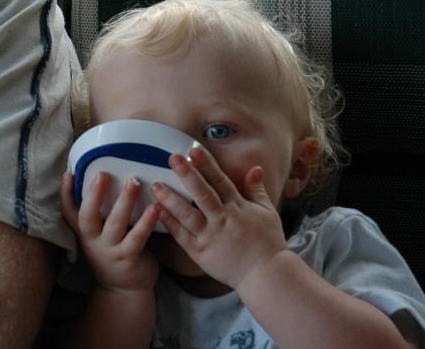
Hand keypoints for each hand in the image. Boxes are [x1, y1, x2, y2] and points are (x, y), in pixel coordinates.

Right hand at [61, 170, 161, 295]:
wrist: (125, 290)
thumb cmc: (113, 253)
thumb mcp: (98, 236)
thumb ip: (98, 214)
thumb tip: (102, 179)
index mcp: (85, 232)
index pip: (69, 211)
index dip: (66, 193)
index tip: (68, 173)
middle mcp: (93, 241)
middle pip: (88, 216)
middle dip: (94, 194)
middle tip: (103, 173)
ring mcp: (111, 251)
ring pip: (115, 224)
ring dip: (124, 201)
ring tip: (134, 182)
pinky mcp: (129, 258)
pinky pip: (137, 237)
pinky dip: (146, 222)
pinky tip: (155, 208)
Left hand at [151, 147, 285, 290]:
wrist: (265, 275)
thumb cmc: (268, 243)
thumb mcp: (267, 212)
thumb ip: (256, 190)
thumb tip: (255, 168)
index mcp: (238, 208)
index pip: (220, 181)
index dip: (206, 164)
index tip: (193, 149)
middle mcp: (223, 220)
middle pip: (202, 194)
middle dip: (187, 174)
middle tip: (172, 158)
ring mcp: (210, 237)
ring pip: (187, 214)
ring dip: (171, 198)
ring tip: (156, 185)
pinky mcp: (200, 253)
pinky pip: (182, 236)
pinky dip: (170, 223)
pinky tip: (157, 211)